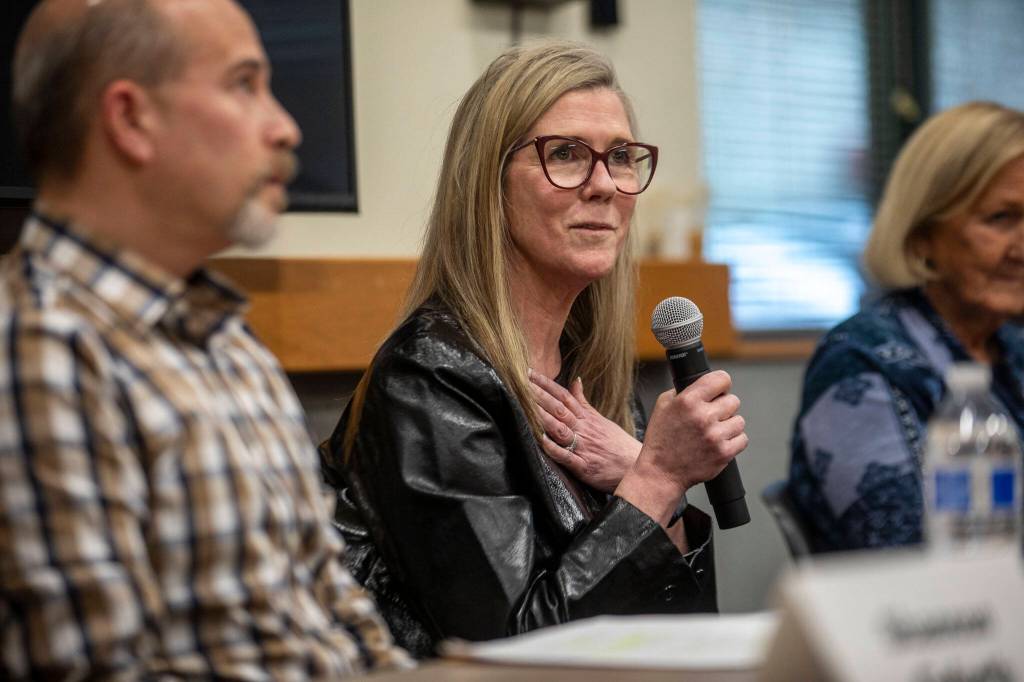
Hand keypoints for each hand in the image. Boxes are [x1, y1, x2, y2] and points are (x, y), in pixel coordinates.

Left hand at [529, 370, 641, 491]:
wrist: (636, 466)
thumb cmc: (617, 443)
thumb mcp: (601, 419)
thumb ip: (583, 402)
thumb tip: (575, 381)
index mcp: (586, 417)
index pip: (563, 396)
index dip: (546, 384)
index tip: (529, 372)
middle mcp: (583, 429)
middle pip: (559, 409)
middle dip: (539, 395)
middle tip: (520, 382)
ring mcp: (583, 447)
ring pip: (560, 430)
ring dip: (543, 417)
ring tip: (526, 406)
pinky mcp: (584, 467)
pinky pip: (567, 457)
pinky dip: (554, 448)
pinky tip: (541, 440)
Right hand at [616, 370, 746, 525]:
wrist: (661, 472)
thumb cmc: (661, 439)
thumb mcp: (663, 406)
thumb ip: (684, 391)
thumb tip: (704, 384)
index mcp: (688, 401)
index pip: (721, 379)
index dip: (721, 384)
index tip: (719, 390)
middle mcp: (703, 416)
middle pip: (733, 400)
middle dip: (724, 407)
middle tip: (712, 416)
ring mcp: (715, 436)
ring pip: (739, 421)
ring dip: (729, 425)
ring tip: (713, 432)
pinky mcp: (724, 453)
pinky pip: (742, 439)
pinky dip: (733, 441)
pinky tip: (719, 443)